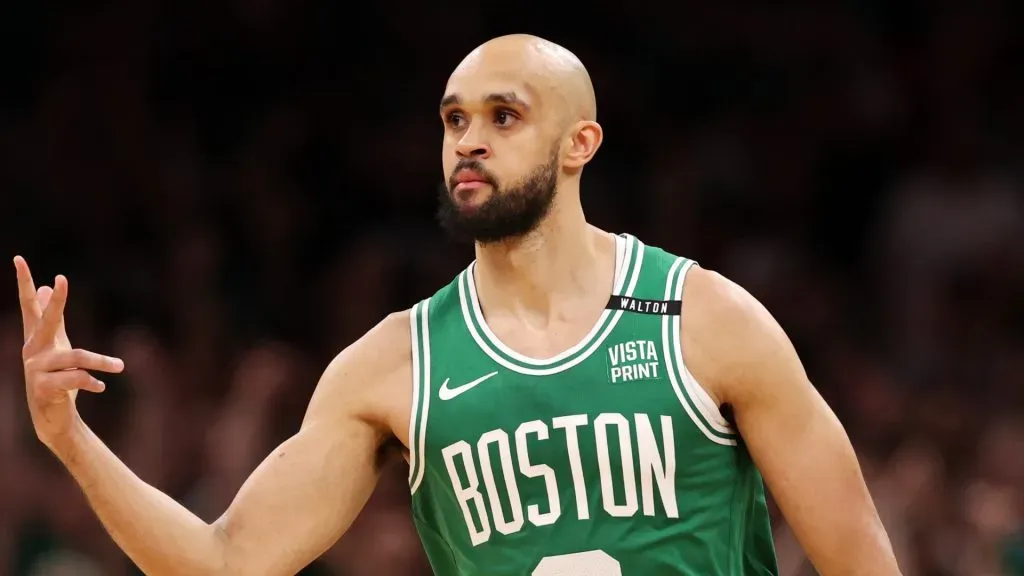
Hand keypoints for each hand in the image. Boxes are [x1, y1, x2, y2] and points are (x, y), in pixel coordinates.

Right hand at [15, 256, 124, 449]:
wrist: (52, 416)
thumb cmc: (57, 377)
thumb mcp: (57, 345)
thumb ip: (53, 318)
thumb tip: (48, 286)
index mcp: (36, 337)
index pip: (29, 305)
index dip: (24, 283)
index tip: (19, 259)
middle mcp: (32, 350)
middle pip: (46, 321)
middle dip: (56, 302)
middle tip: (60, 281)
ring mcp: (35, 369)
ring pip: (75, 357)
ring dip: (101, 362)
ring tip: (119, 366)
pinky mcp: (43, 388)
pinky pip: (75, 379)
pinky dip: (91, 381)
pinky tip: (100, 387)